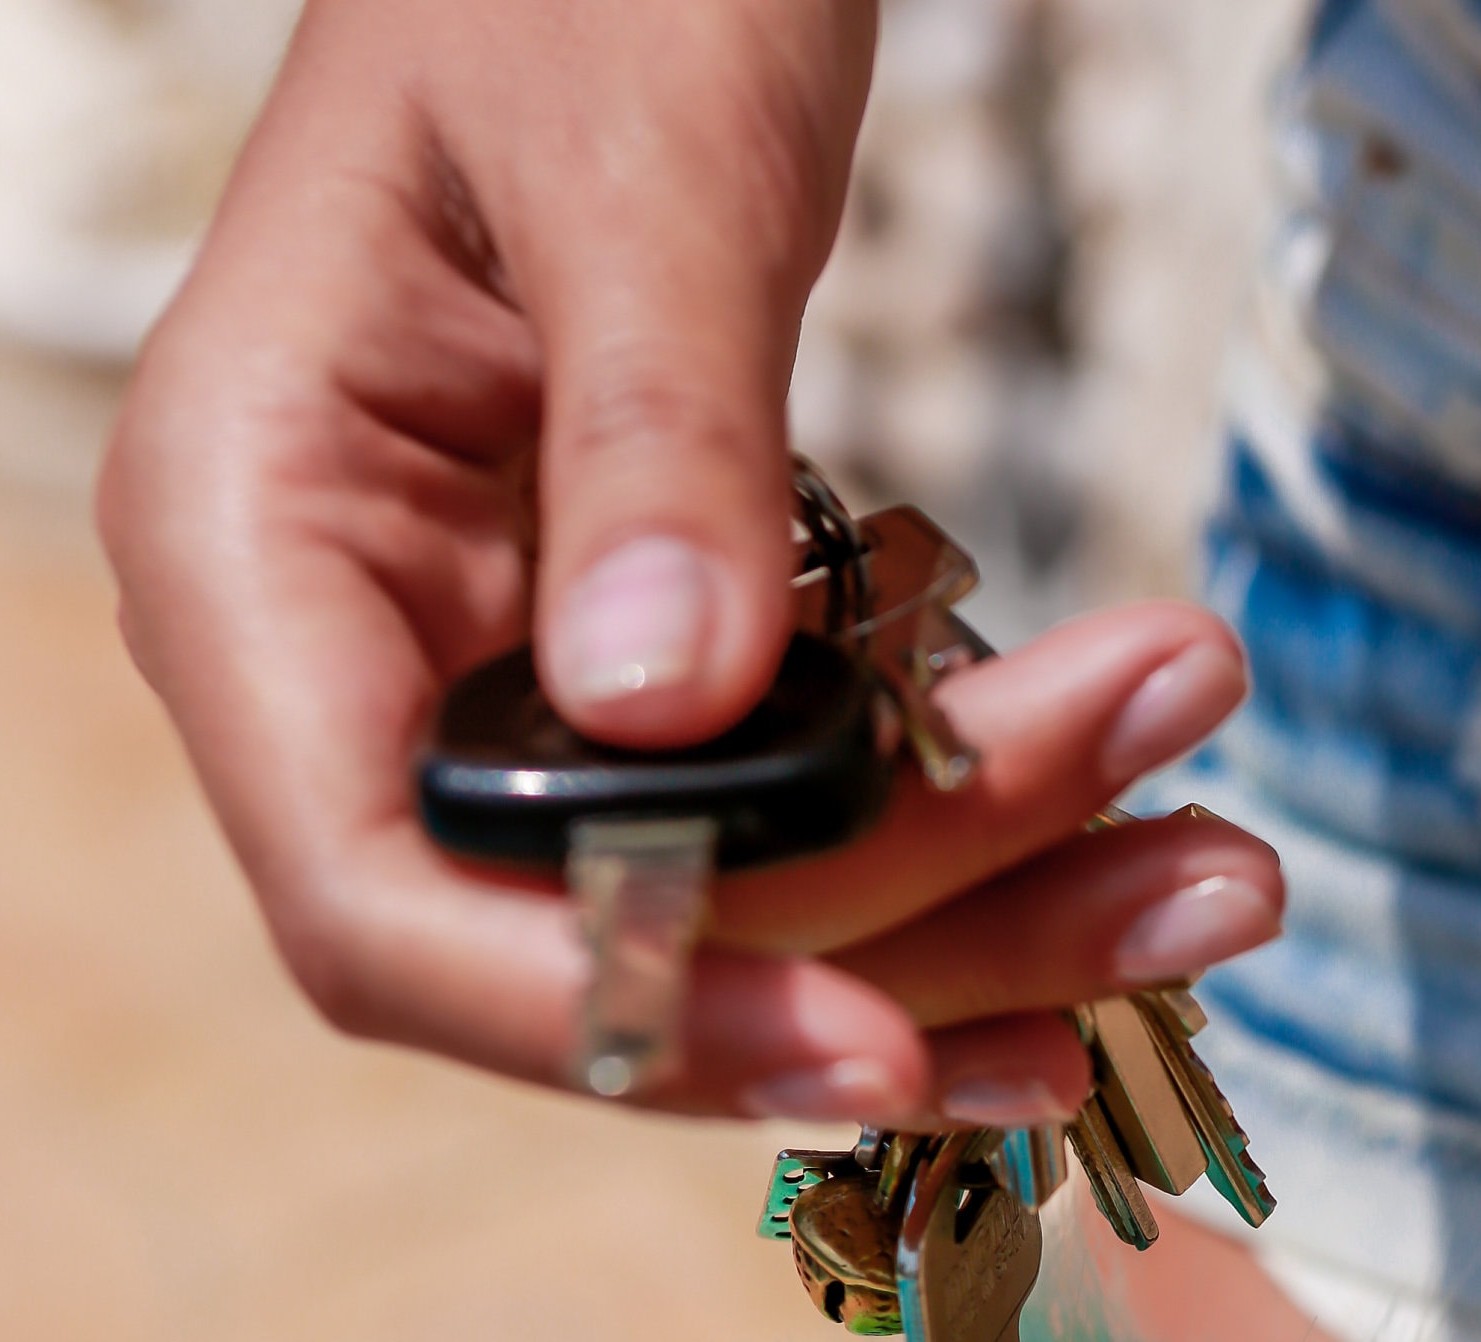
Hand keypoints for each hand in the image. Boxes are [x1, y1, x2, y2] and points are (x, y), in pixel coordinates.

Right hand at [99, 0, 1280, 1119]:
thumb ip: (651, 425)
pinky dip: (974, 836)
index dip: (624, 1007)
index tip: (872, 1042)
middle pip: (611, 934)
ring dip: (993, 913)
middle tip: (1192, 882)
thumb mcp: (634, 159)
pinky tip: (1138, 833)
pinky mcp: (645, 685)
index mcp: (257, 547)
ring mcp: (507, 687)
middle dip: (906, 944)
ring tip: (1223, 868)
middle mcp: (359, 662)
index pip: (384, 904)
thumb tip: (661, 701)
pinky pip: (804, 819)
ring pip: (740, 906)